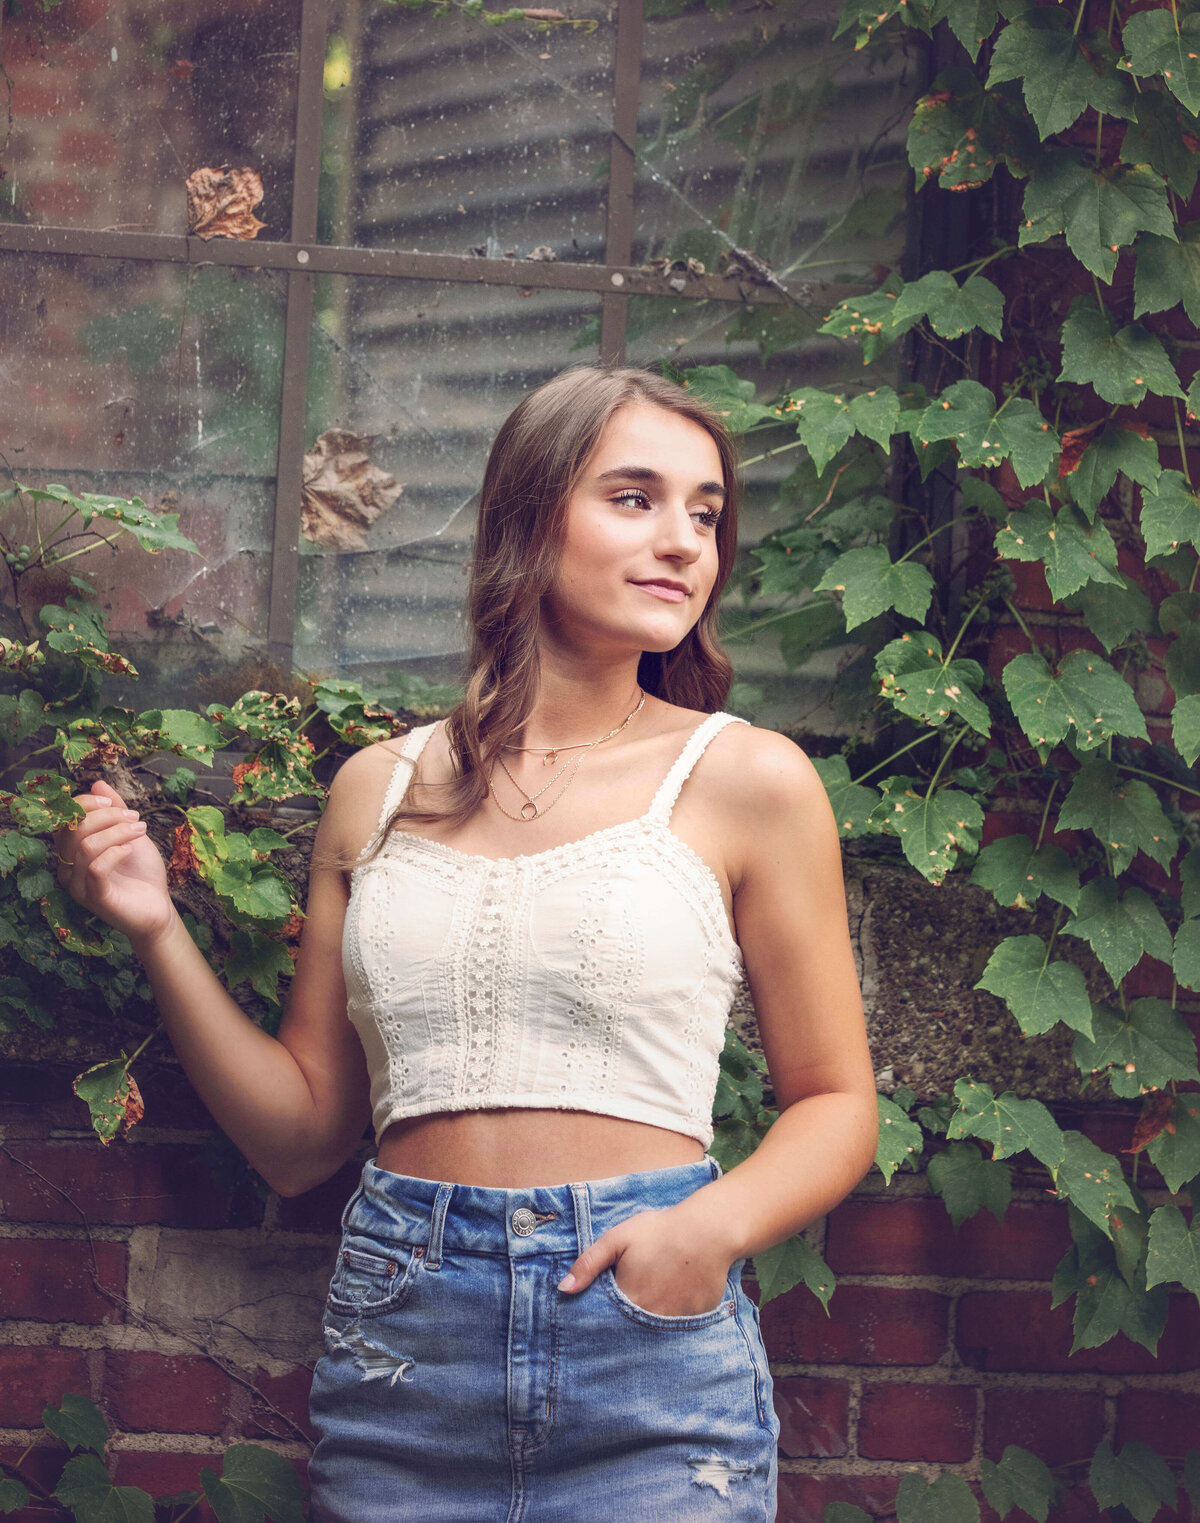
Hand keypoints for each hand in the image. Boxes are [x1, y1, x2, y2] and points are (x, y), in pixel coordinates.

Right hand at [53, 778, 176, 947]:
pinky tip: (132, 849)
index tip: (115, 804)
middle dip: (108, 817)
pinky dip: (116, 852)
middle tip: (135, 818)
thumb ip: (114, 810)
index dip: (86, 804)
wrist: (158, 907)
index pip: (64, 818)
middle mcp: (68, 867)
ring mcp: (78, 885)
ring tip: (140, 830)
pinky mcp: (94, 898)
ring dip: (118, 832)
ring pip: (86, 845)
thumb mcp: (130, 833)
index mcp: (71, 850)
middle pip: (74, 829)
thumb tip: (98, 783)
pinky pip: (96, 868)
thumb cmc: (141, 871)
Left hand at [556, 1204, 732, 1317]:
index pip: (606, 1323)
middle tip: (628, 1307)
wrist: (708, 1230)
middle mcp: (651, 1318)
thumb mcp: (618, 1239)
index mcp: (629, 1300)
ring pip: (655, 1330)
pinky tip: (674, 1297)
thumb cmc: (659, 1231)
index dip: (600, 1320)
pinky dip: (674, 1316)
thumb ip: (589, 1264)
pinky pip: (680, 1325)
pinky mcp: (697, 1318)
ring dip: (649, 1322)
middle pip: (631, 1329)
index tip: (597, 1318)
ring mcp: (676, 1322)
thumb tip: (563, 1289)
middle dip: (624, 1324)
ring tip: (652, 1300)